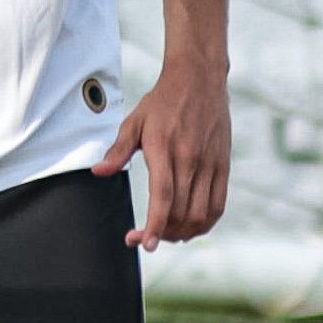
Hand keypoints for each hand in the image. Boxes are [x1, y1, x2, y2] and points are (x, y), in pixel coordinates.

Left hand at [96, 56, 231, 245]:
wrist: (199, 79)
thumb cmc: (163, 101)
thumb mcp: (134, 121)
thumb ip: (117, 150)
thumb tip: (98, 172)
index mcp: (165, 149)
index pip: (163, 196)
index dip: (154, 224)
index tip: (143, 243)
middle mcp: (191, 159)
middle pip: (182, 212)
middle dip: (162, 234)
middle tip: (143, 237)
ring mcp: (210, 164)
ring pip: (201, 213)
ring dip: (183, 233)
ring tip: (164, 234)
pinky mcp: (223, 166)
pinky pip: (218, 205)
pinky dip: (205, 223)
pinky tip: (189, 227)